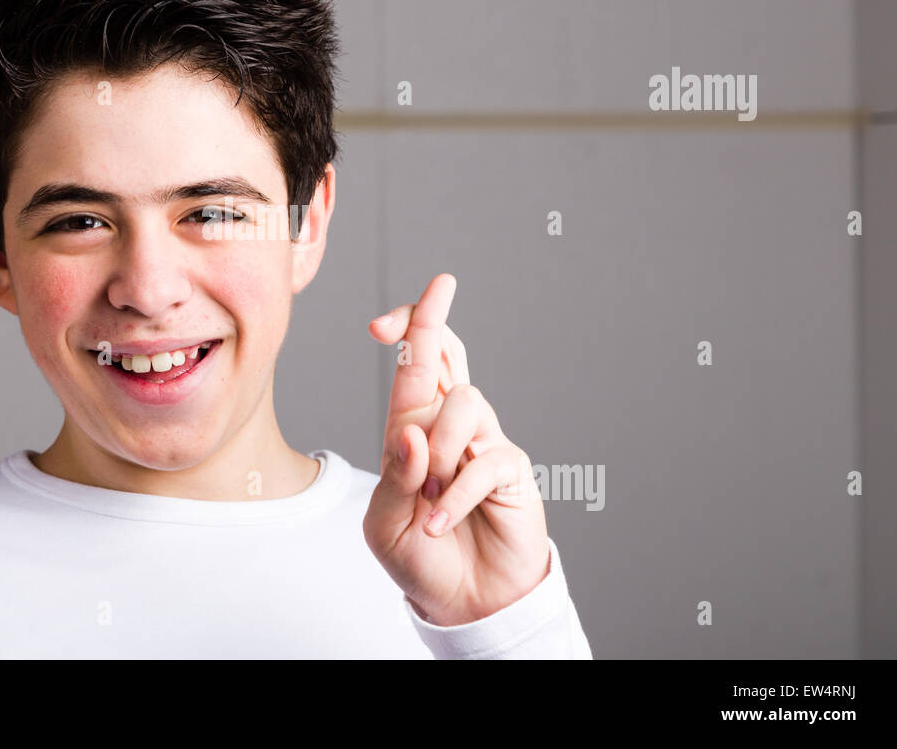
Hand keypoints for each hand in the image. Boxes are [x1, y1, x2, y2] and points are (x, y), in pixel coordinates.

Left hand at [362, 273, 549, 625]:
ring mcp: (483, 442)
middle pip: (445, 355)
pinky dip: (456, 495)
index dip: (411, 327)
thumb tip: (413, 435)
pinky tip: (441, 521)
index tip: (395, 313)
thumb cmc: (419, 554)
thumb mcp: (386, 520)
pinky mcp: (510, 470)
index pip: (414, 364)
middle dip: (431, 322)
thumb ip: (395, 477)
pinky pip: (484, 461)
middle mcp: (449, 426)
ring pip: (462, 402)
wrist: (462, 601)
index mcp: (412, 428)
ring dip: (438, 448)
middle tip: (436, 295)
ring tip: (429, 495)